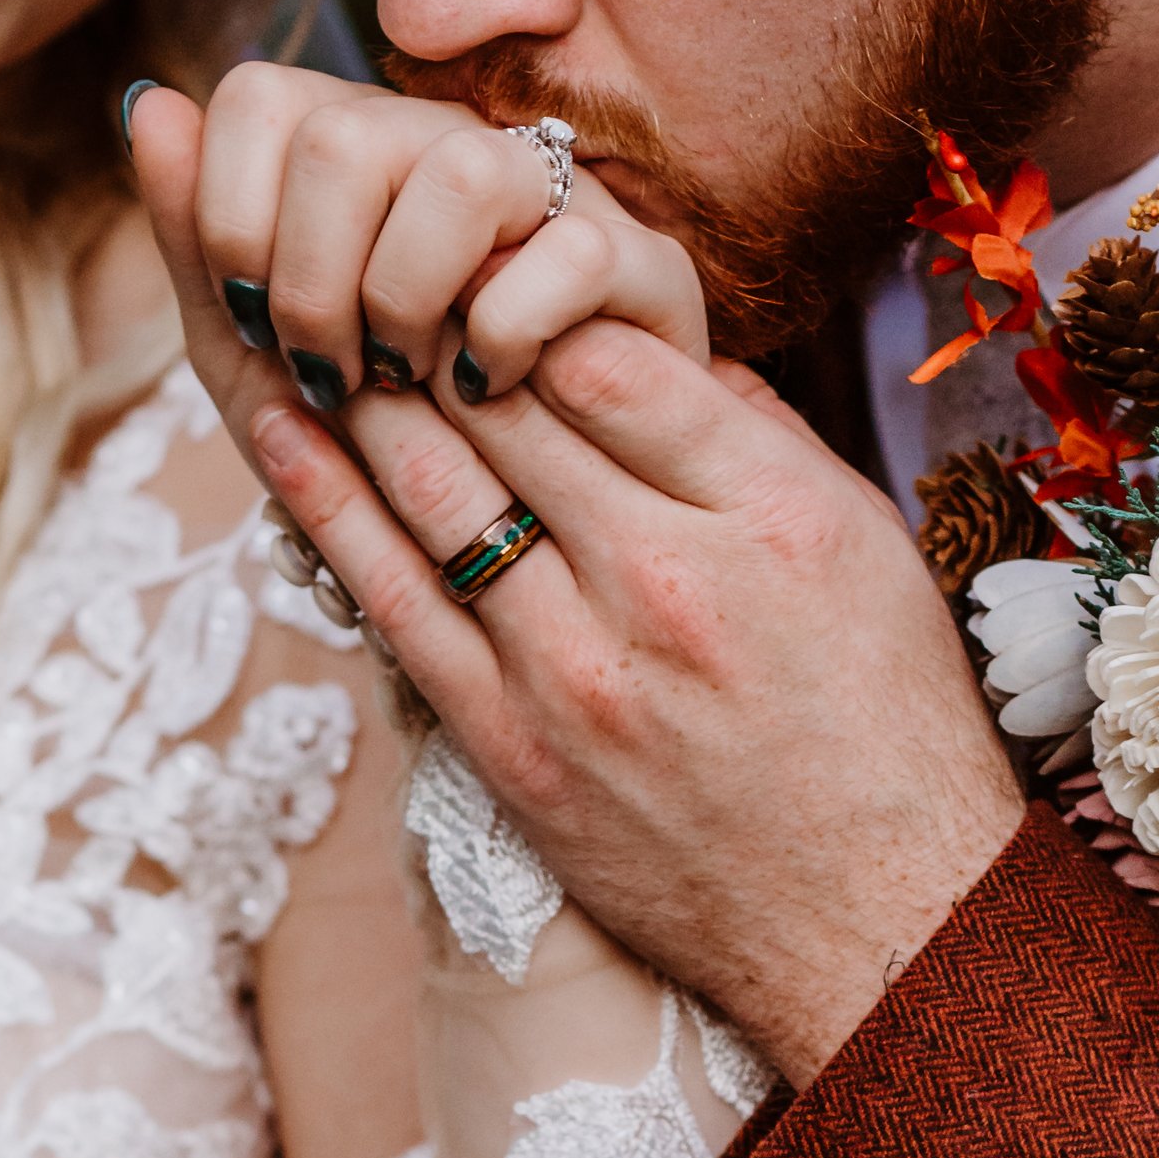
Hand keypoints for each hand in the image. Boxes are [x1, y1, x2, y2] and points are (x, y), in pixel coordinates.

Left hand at [137, 66, 708, 406]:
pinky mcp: (641, 265)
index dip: (228, 219)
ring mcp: (550, 196)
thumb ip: (197, 240)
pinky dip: (503, 339)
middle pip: (339, 135)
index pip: (255, 99)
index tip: (248, 324)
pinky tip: (482, 387)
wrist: (514, 531)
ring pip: (456, 172)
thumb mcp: (257, 356)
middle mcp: (447, 143)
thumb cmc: (376, 436)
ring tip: (406, 378)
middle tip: (329, 374)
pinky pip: (565, 255)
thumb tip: (147, 100)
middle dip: (307, 284)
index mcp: (351, 146)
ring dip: (404, 299)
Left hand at [138, 93, 1021, 1081]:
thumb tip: (636, 335)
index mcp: (767, 511)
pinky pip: (396, 600)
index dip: (519, 286)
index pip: (607, 351)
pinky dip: (326, 503)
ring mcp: (576, 673)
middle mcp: (665, 584)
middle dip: (415, 310)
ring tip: (294, 302)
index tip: (469, 240)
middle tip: (340, 235)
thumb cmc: (881, 724)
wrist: (873, 922)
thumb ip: (749, 436)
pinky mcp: (513, 749)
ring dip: (350, 384)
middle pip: (505, 405)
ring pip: (433, 487)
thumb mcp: (863, 545)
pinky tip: (277, 423)